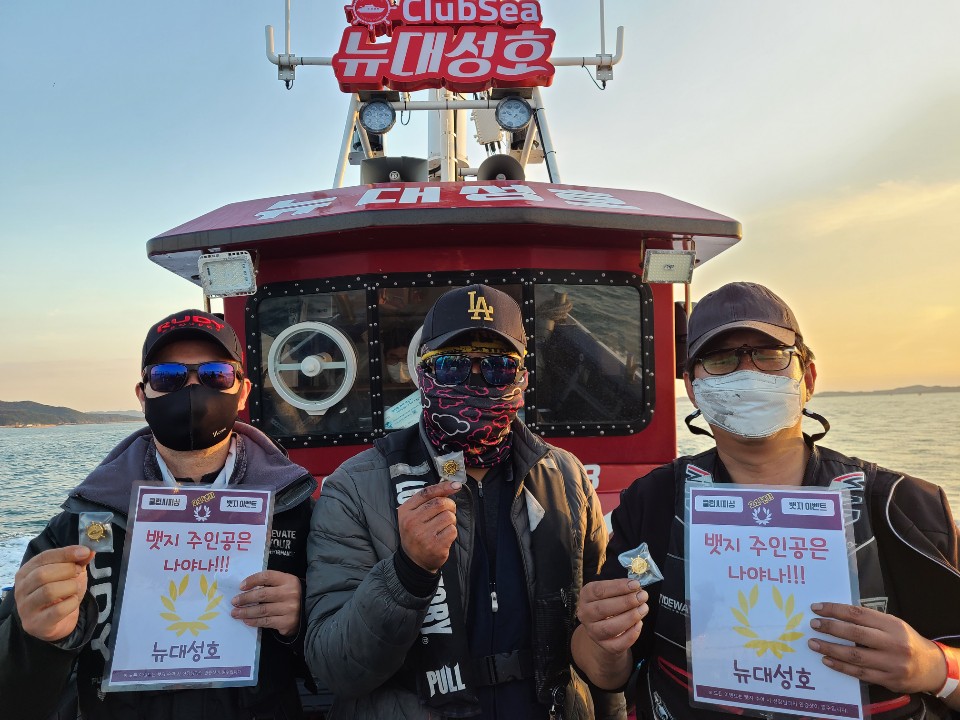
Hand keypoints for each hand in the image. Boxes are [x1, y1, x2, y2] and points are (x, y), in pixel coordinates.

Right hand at [14, 546, 92, 641]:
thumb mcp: (69, 574)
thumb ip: (77, 561)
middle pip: (42, 574)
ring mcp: (26, 609)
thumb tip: (89, 551)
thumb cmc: (61, 594)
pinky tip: (72, 601)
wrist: (58, 623)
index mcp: (25, 573)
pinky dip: (71, 603)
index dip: (65, 553)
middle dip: (67, 570)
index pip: (43, 558)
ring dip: (70, 587)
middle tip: (78, 572)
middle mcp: (21, 590)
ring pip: (49, 592)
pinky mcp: (36, 624)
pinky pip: (58, 610)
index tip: (84, 552)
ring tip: (75, 588)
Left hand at [231, 570, 301, 637]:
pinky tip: (246, 621)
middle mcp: (290, 593)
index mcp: (289, 580)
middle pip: (262, 594)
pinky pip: (266, 622)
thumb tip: (245, 588)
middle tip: (234, 601)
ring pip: (262, 610)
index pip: (267, 577)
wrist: (309, 613)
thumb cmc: (291, 596)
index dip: (252, 580)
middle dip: (245, 598)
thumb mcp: (285, 585)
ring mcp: (289, 609)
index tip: (241, 586)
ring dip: (246, 612)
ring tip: (235, 613)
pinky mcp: (287, 622)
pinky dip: (254, 621)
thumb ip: (270, 584)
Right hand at [398, 481, 460, 572]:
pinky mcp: (434, 546)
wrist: (414, 561)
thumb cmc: (417, 533)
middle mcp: (412, 522)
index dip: (443, 487)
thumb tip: (452, 486)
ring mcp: (422, 535)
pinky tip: (444, 537)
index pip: (426, 493)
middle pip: (440, 503)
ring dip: (451, 520)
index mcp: (405, 511)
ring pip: (449, 516)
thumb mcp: (414, 515)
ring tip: (443, 527)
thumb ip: (429, 500)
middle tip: (448, 512)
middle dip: (450, 506)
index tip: (457, 485)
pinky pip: (452, 530)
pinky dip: (452, 532)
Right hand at [576, 578, 647, 656]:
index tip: (635, 584)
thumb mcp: (610, 593)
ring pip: (609, 628)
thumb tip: (637, 589)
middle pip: (602, 609)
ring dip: (630, 617)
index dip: (618, 587)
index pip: (599, 590)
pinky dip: (631, 634)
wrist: (603, 629)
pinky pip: (618, 643)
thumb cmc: (609, 604)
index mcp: (586, 596)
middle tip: (642, 596)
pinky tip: (639, 624)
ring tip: (643, 608)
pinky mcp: (605, 646)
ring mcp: (593, 632)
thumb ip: (621, 590)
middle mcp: (586, 614)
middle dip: (626, 602)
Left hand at [807, 602, 945, 694]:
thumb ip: (869, 620)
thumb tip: (836, 613)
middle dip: (830, 628)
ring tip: (813, 643)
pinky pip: (860, 673)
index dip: (835, 610)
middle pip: (855, 634)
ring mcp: (891, 664)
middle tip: (813, 625)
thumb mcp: (893, 624)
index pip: (858, 614)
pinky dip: (841, 667)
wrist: (932, 668)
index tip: (817, 608)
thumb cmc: (906, 641)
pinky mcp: (889, 680)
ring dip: (831, 649)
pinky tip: (827, 660)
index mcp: (893, 625)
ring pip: (855, 656)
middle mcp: (893, 644)